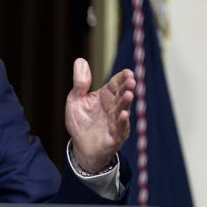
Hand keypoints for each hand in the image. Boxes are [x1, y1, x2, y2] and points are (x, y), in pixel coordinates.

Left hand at [65, 58, 134, 173]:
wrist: (80, 146)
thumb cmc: (80, 121)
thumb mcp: (75, 99)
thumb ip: (80, 82)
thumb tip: (80, 60)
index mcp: (106, 95)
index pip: (116, 83)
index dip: (122, 78)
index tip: (127, 73)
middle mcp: (114, 107)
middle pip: (122, 95)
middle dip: (127, 88)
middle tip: (131, 81)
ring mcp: (117, 121)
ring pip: (123, 110)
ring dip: (126, 103)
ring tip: (128, 95)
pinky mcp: (115, 136)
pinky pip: (120, 129)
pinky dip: (122, 122)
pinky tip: (123, 115)